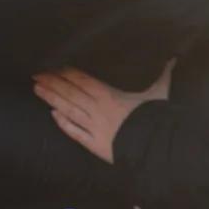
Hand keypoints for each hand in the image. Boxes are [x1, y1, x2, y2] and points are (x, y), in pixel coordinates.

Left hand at [33, 61, 174, 163]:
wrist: (160, 148)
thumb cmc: (159, 119)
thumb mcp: (159, 94)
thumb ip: (162, 75)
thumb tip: (173, 59)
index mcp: (109, 95)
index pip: (82, 80)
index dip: (67, 72)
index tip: (54, 66)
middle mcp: (97, 109)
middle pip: (70, 93)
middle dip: (52, 82)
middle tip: (35, 75)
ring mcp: (94, 127)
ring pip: (68, 110)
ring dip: (51, 99)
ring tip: (37, 89)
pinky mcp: (96, 145)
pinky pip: (76, 134)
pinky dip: (64, 124)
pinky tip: (53, 117)